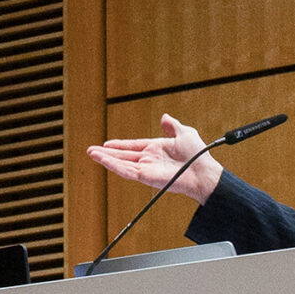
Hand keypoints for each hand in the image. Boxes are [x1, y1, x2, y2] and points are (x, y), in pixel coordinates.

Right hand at [85, 114, 221, 206]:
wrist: (203, 171)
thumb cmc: (198, 155)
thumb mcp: (184, 132)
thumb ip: (172, 126)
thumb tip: (164, 117)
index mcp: (156, 149)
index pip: (133, 146)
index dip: (119, 145)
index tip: (107, 144)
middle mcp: (149, 160)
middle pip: (123, 156)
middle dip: (106, 153)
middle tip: (91, 151)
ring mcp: (146, 169)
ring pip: (121, 163)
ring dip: (105, 159)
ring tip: (91, 154)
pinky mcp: (146, 176)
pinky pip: (126, 171)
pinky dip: (114, 166)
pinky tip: (103, 160)